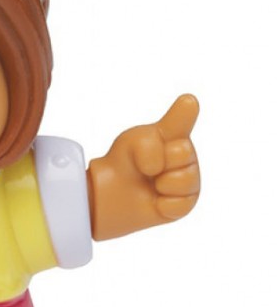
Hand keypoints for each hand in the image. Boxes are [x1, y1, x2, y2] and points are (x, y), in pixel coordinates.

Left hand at [88, 94, 199, 240]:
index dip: (184, 112)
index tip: (188, 100)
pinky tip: (156, 200)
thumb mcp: (130, 144)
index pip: (181, 121)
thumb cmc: (126, 162)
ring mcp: (190, 177)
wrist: (116, 192)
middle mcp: (187, 153)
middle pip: (183, 152)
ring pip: (184, 180)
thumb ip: (147, 144)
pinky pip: (179, 204)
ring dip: (161, 184)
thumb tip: (158, 166)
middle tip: (147, 167)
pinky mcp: (187, 202)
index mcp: (173, 133)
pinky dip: (162, 205)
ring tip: (152, 183)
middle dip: (158, 161)